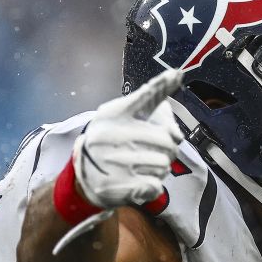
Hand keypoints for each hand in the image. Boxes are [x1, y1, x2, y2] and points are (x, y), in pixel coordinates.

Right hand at [74, 69, 184, 207]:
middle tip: (158, 151)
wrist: (84, 174)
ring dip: (160, 168)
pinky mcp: (115, 187)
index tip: (176, 74)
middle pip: (166, 141)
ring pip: (163, 164)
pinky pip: (155, 185)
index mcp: (113, 114)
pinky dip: (153, 185)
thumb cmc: (111, 140)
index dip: (161, 85)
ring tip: (145, 166)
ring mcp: (111, 162)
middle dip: (168, 148)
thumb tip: (177, 95)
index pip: (143, 97)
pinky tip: (140, 180)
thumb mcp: (123, 115)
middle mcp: (109, 135)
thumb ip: (151, 103)